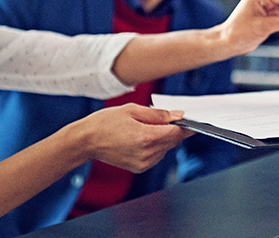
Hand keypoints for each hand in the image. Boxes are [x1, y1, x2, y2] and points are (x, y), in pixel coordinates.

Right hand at [69, 104, 194, 172]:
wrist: (87, 141)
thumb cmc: (105, 123)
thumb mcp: (132, 110)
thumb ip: (158, 114)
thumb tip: (177, 115)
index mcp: (146, 137)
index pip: (176, 133)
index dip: (185, 126)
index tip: (191, 121)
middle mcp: (147, 153)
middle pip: (173, 141)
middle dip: (173, 130)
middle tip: (164, 119)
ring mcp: (143, 163)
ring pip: (166, 149)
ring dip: (163, 138)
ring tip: (145, 129)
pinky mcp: (139, 168)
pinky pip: (156, 156)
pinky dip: (155, 147)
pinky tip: (141, 139)